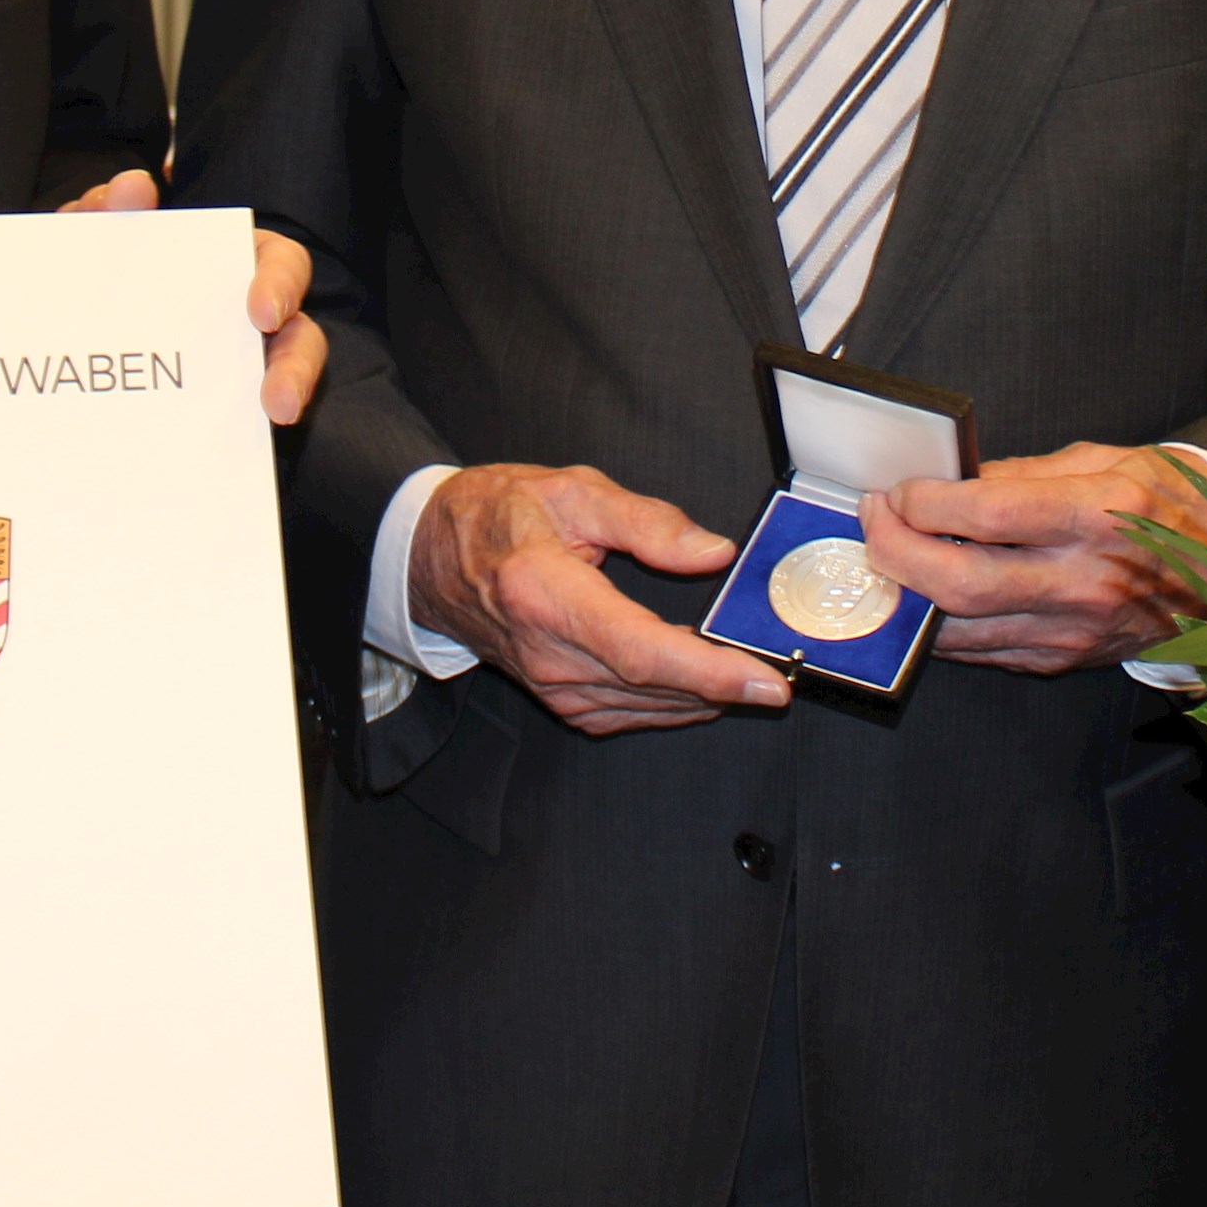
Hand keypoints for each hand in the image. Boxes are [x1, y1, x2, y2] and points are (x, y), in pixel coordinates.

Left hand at [58, 169, 328, 424]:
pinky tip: (213, 455)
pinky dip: (234, 443)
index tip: (260, 313)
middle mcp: (245, 321)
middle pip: (299, 337)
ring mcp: (235, 374)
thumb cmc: (87, 277)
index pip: (278, 266)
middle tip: (278, 396)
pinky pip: (238, 435)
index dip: (279, 285)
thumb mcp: (86, 242)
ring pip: (286, 386)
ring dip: (285, 400)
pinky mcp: (216, 420)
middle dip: (296, 363)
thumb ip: (103, 212)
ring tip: (275, 421)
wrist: (48, 349)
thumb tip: (135, 188)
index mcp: (229, 267)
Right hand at [409, 462, 791, 735]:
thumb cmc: (497, 514)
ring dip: (703, 699)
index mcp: (546, 594)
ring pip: (644, 708)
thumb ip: (647, 522)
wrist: (429, 555)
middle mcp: (546, 652)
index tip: (765, 681)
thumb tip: (713, 552)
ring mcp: (547, 684)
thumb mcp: (572, 490)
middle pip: (652, 688)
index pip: (643, 651)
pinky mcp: (554, 698)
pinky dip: (669, 705)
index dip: (710, 672)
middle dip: (725, 687)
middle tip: (777, 674)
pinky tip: (699, 688)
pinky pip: (624, 715)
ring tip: (748, 677)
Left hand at [859, 443, 1206, 675]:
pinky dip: (943, 625)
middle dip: (895, 553)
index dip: (924, 504)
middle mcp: (1083, 580)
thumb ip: (1026, 473)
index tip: (897, 491)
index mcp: (1097, 516)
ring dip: (907, 596)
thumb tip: (955, 480)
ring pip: (960, 630)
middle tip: (874, 524)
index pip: (987, 515)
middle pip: (960, 583)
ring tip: (888, 560)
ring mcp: (1072, 631)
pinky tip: (927, 596)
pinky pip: (983, 651)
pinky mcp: (1063, 661)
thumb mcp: (1109, 461)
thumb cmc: (1169, 508)